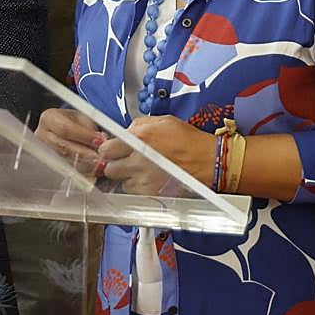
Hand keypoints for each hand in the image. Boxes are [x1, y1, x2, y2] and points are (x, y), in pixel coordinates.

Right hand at [34, 108, 104, 177]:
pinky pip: (65, 169)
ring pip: (64, 160)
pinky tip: (91, 171)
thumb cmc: (71, 121)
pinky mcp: (48, 163)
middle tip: (98, 156)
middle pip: (63, 147)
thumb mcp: (80, 118)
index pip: (65, 129)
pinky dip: (80, 171)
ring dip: (83, 164)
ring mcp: (43, 151)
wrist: (60, 127)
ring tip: (97, 165)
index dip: (83, 136)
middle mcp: (42, 135)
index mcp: (48, 118)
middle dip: (83, 153)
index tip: (98, 141)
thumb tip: (100, 139)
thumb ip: (89, 128)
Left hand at [99, 115, 213, 194]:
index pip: (106, 148)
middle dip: (115, 164)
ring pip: (121, 182)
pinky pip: (134, 192)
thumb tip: (124, 132)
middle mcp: (139, 160)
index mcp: (140, 138)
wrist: (208, 161)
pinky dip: (138, 187)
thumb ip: (139, 124)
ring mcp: (145, 179)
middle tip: (125, 161)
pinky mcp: (151, 193)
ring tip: (142, 170)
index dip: (109, 149)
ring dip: (127, 177)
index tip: (112, 150)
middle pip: (109, 168)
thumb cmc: (189, 141)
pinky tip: (150, 179)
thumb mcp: (164, 121)